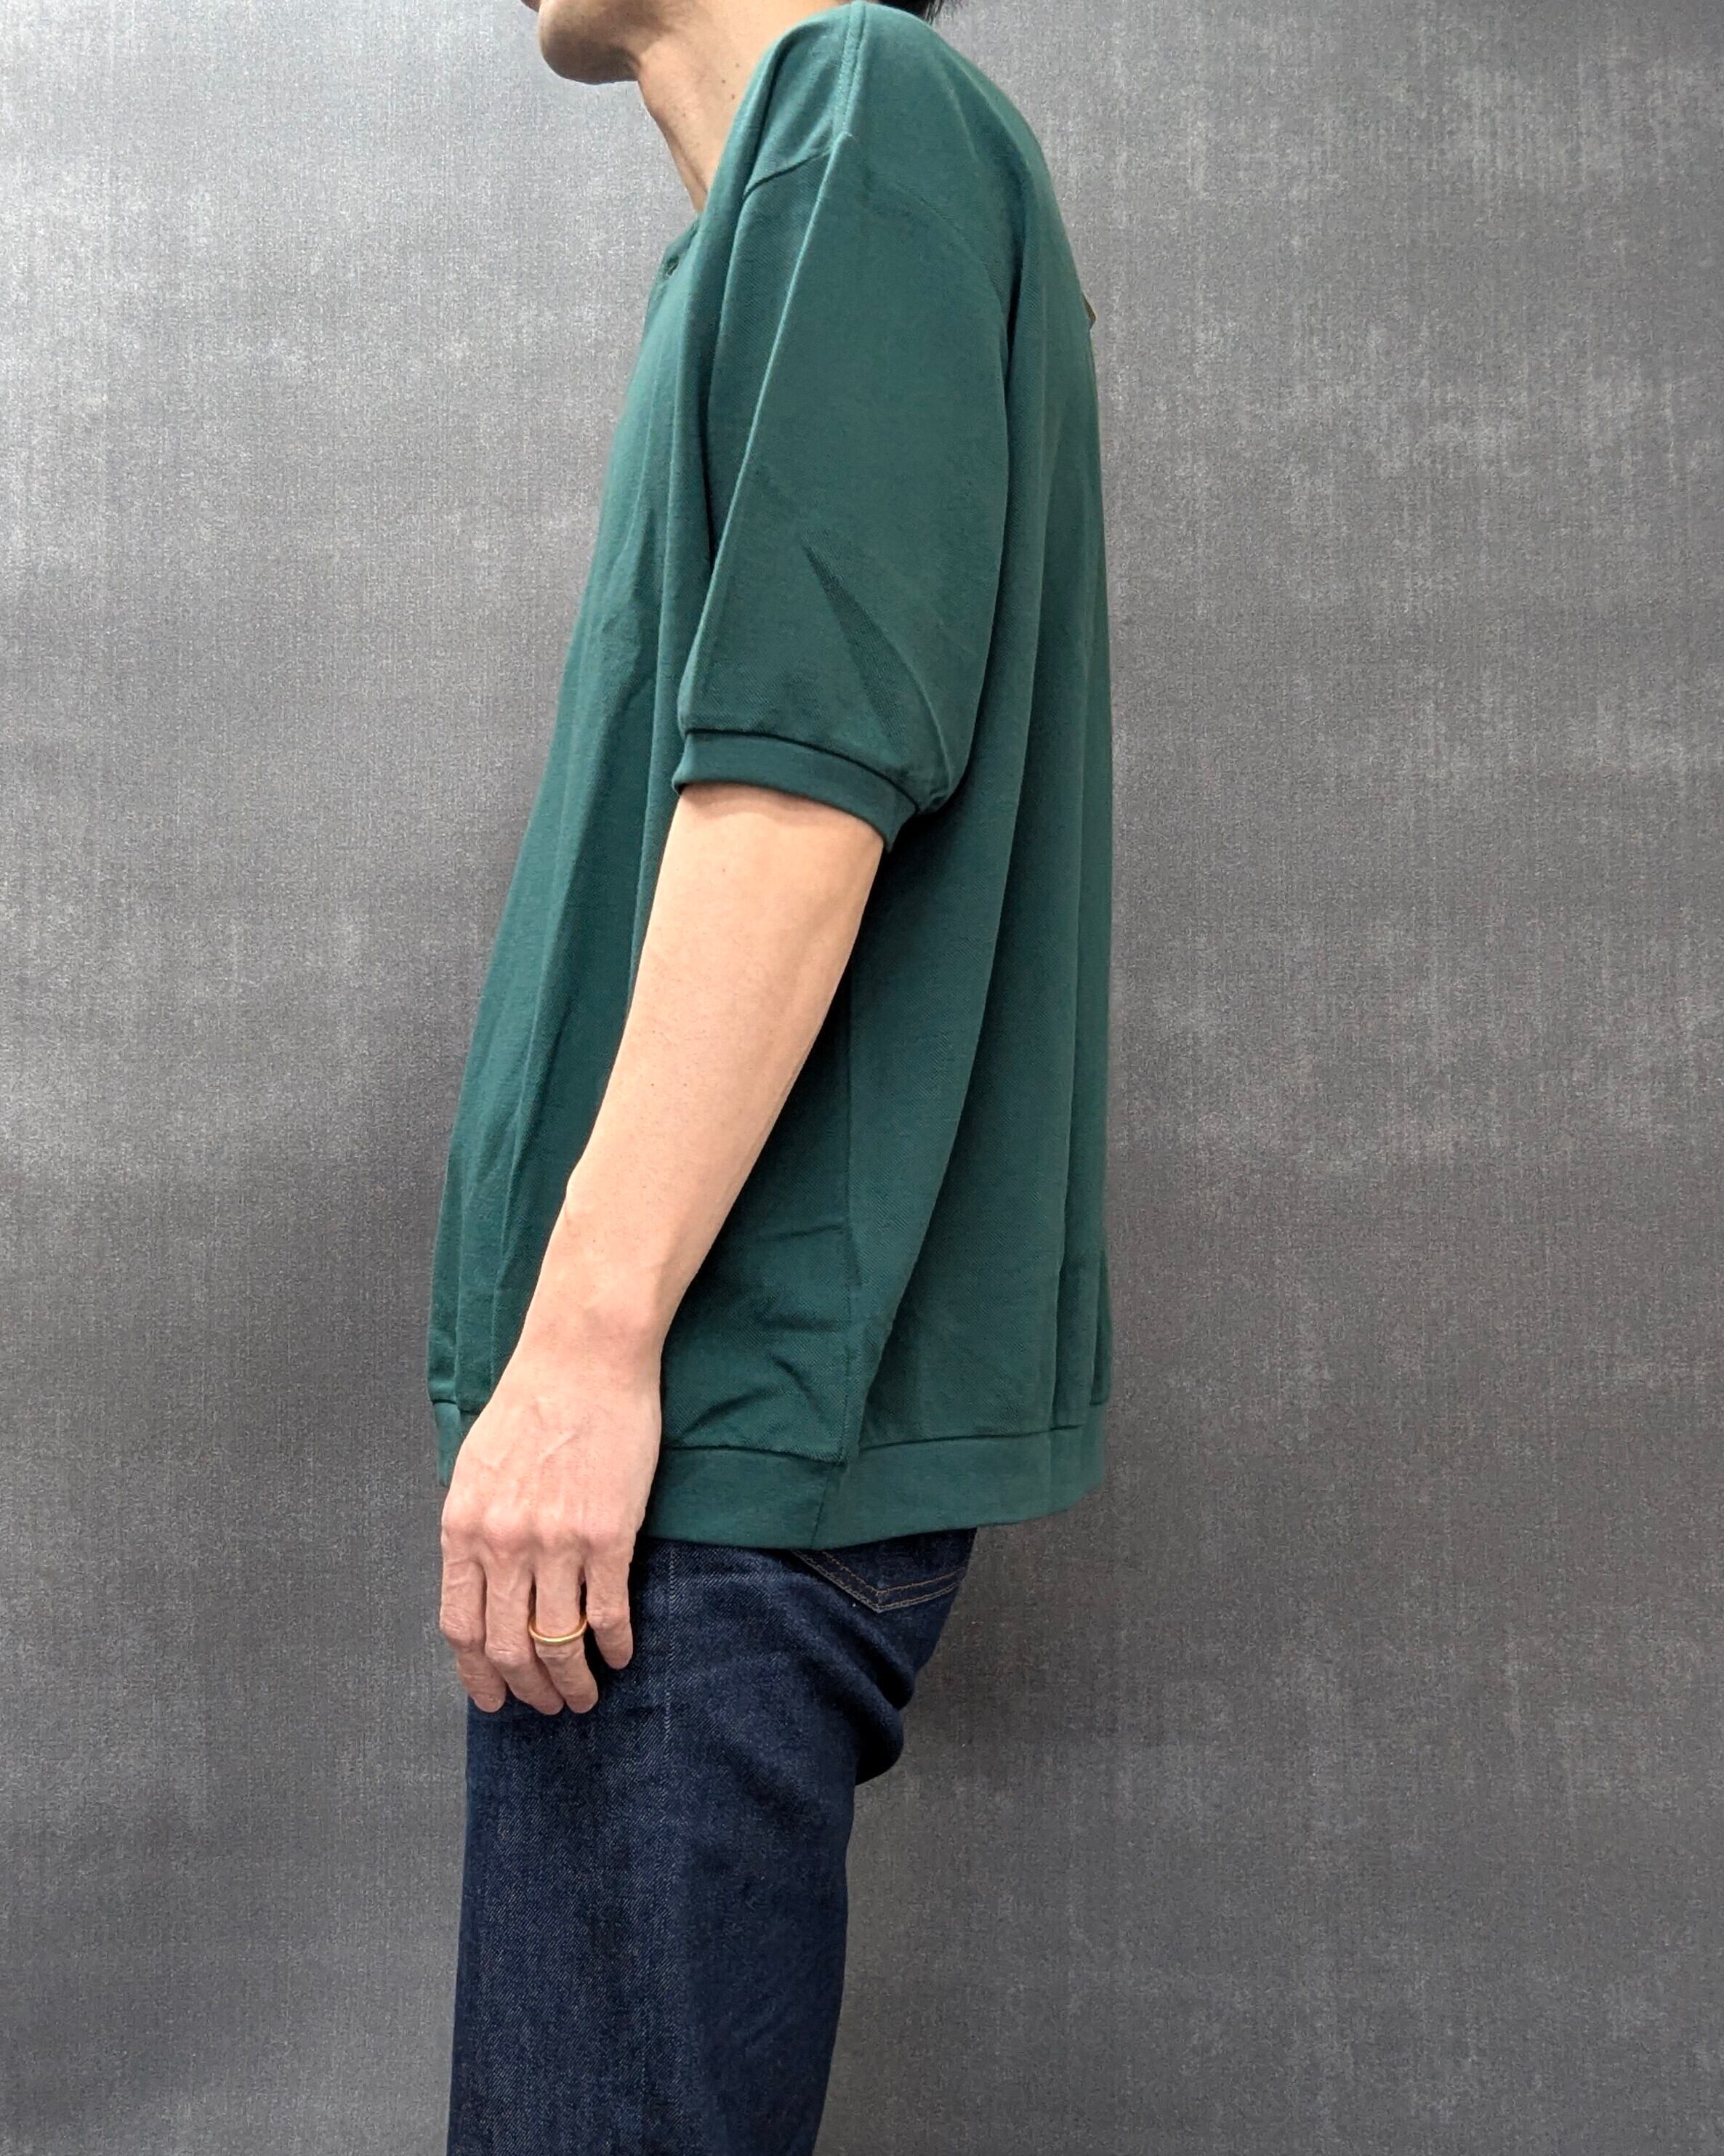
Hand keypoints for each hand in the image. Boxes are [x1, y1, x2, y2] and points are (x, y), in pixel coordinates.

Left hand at [437, 1267, 662, 1715]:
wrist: (585, 1356)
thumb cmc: (533, 1401)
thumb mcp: (478, 1465)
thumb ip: (476, 1527)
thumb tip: (482, 1584)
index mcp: (464, 1526)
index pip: (461, 1626)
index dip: (477, 1675)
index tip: (494, 1699)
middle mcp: (504, 1542)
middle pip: (507, 1646)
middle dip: (527, 1689)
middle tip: (548, 1705)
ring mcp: (556, 1542)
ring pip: (557, 1642)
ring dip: (572, 1681)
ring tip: (587, 1693)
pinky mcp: (608, 1534)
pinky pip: (608, 1612)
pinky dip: (615, 1644)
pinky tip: (622, 1653)